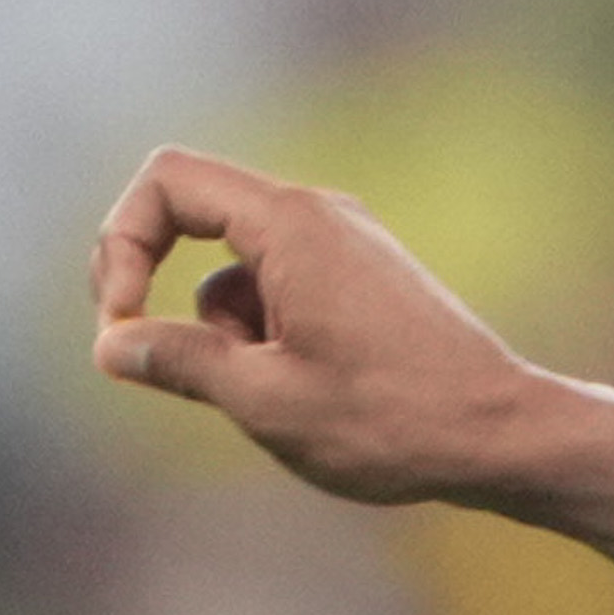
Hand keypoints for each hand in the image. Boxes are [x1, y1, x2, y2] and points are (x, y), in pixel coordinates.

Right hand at [87, 148, 578, 505]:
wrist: (501, 434)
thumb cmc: (391, 420)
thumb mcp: (264, 398)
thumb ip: (178, 361)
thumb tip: (112, 343)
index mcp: (291, 224)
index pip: (168, 180)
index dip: (122, 242)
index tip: (122, 323)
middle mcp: (317, 214)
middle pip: (195, 211)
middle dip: (156, 282)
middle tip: (148, 355)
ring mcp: (344, 242)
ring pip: (235, 266)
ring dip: (218, 328)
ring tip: (273, 396)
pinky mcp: (361, 277)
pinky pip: (278, 286)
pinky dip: (262, 334)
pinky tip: (307, 394)